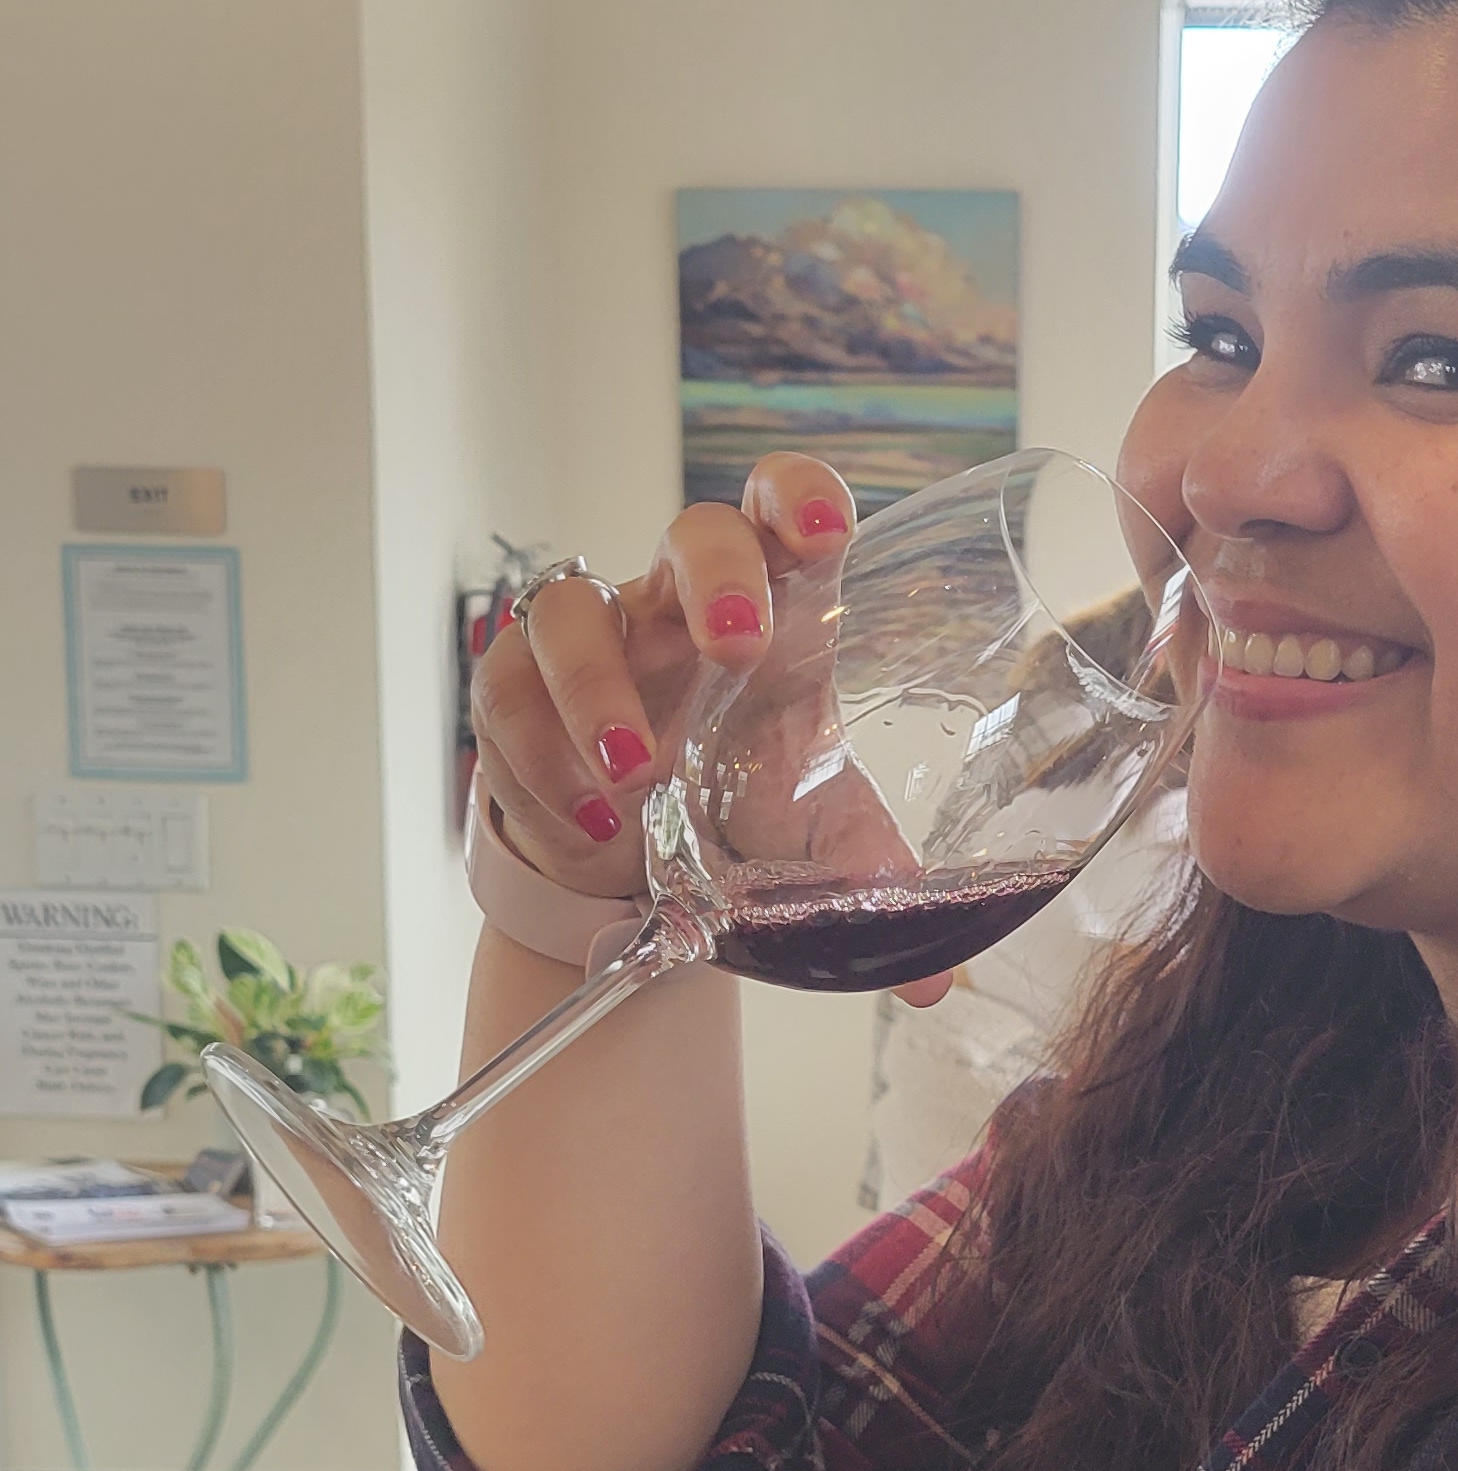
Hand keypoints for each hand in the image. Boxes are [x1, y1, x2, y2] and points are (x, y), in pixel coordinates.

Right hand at [474, 454, 851, 897]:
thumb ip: (862, 875)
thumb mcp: (804, 830)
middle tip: (737, 648)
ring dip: (600, 689)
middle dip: (715, 579)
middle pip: (693, 534)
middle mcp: (681, 606)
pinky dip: (542, 759)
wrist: (630, 854)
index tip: (824, 529)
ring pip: (575, 608)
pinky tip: (588, 821)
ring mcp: (595, 636)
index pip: (784, 508)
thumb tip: (935, 976)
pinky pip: (510, 690)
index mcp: (774, 611)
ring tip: (636, 776)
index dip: (799, 495)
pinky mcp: (515, 682)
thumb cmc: (733, 797)